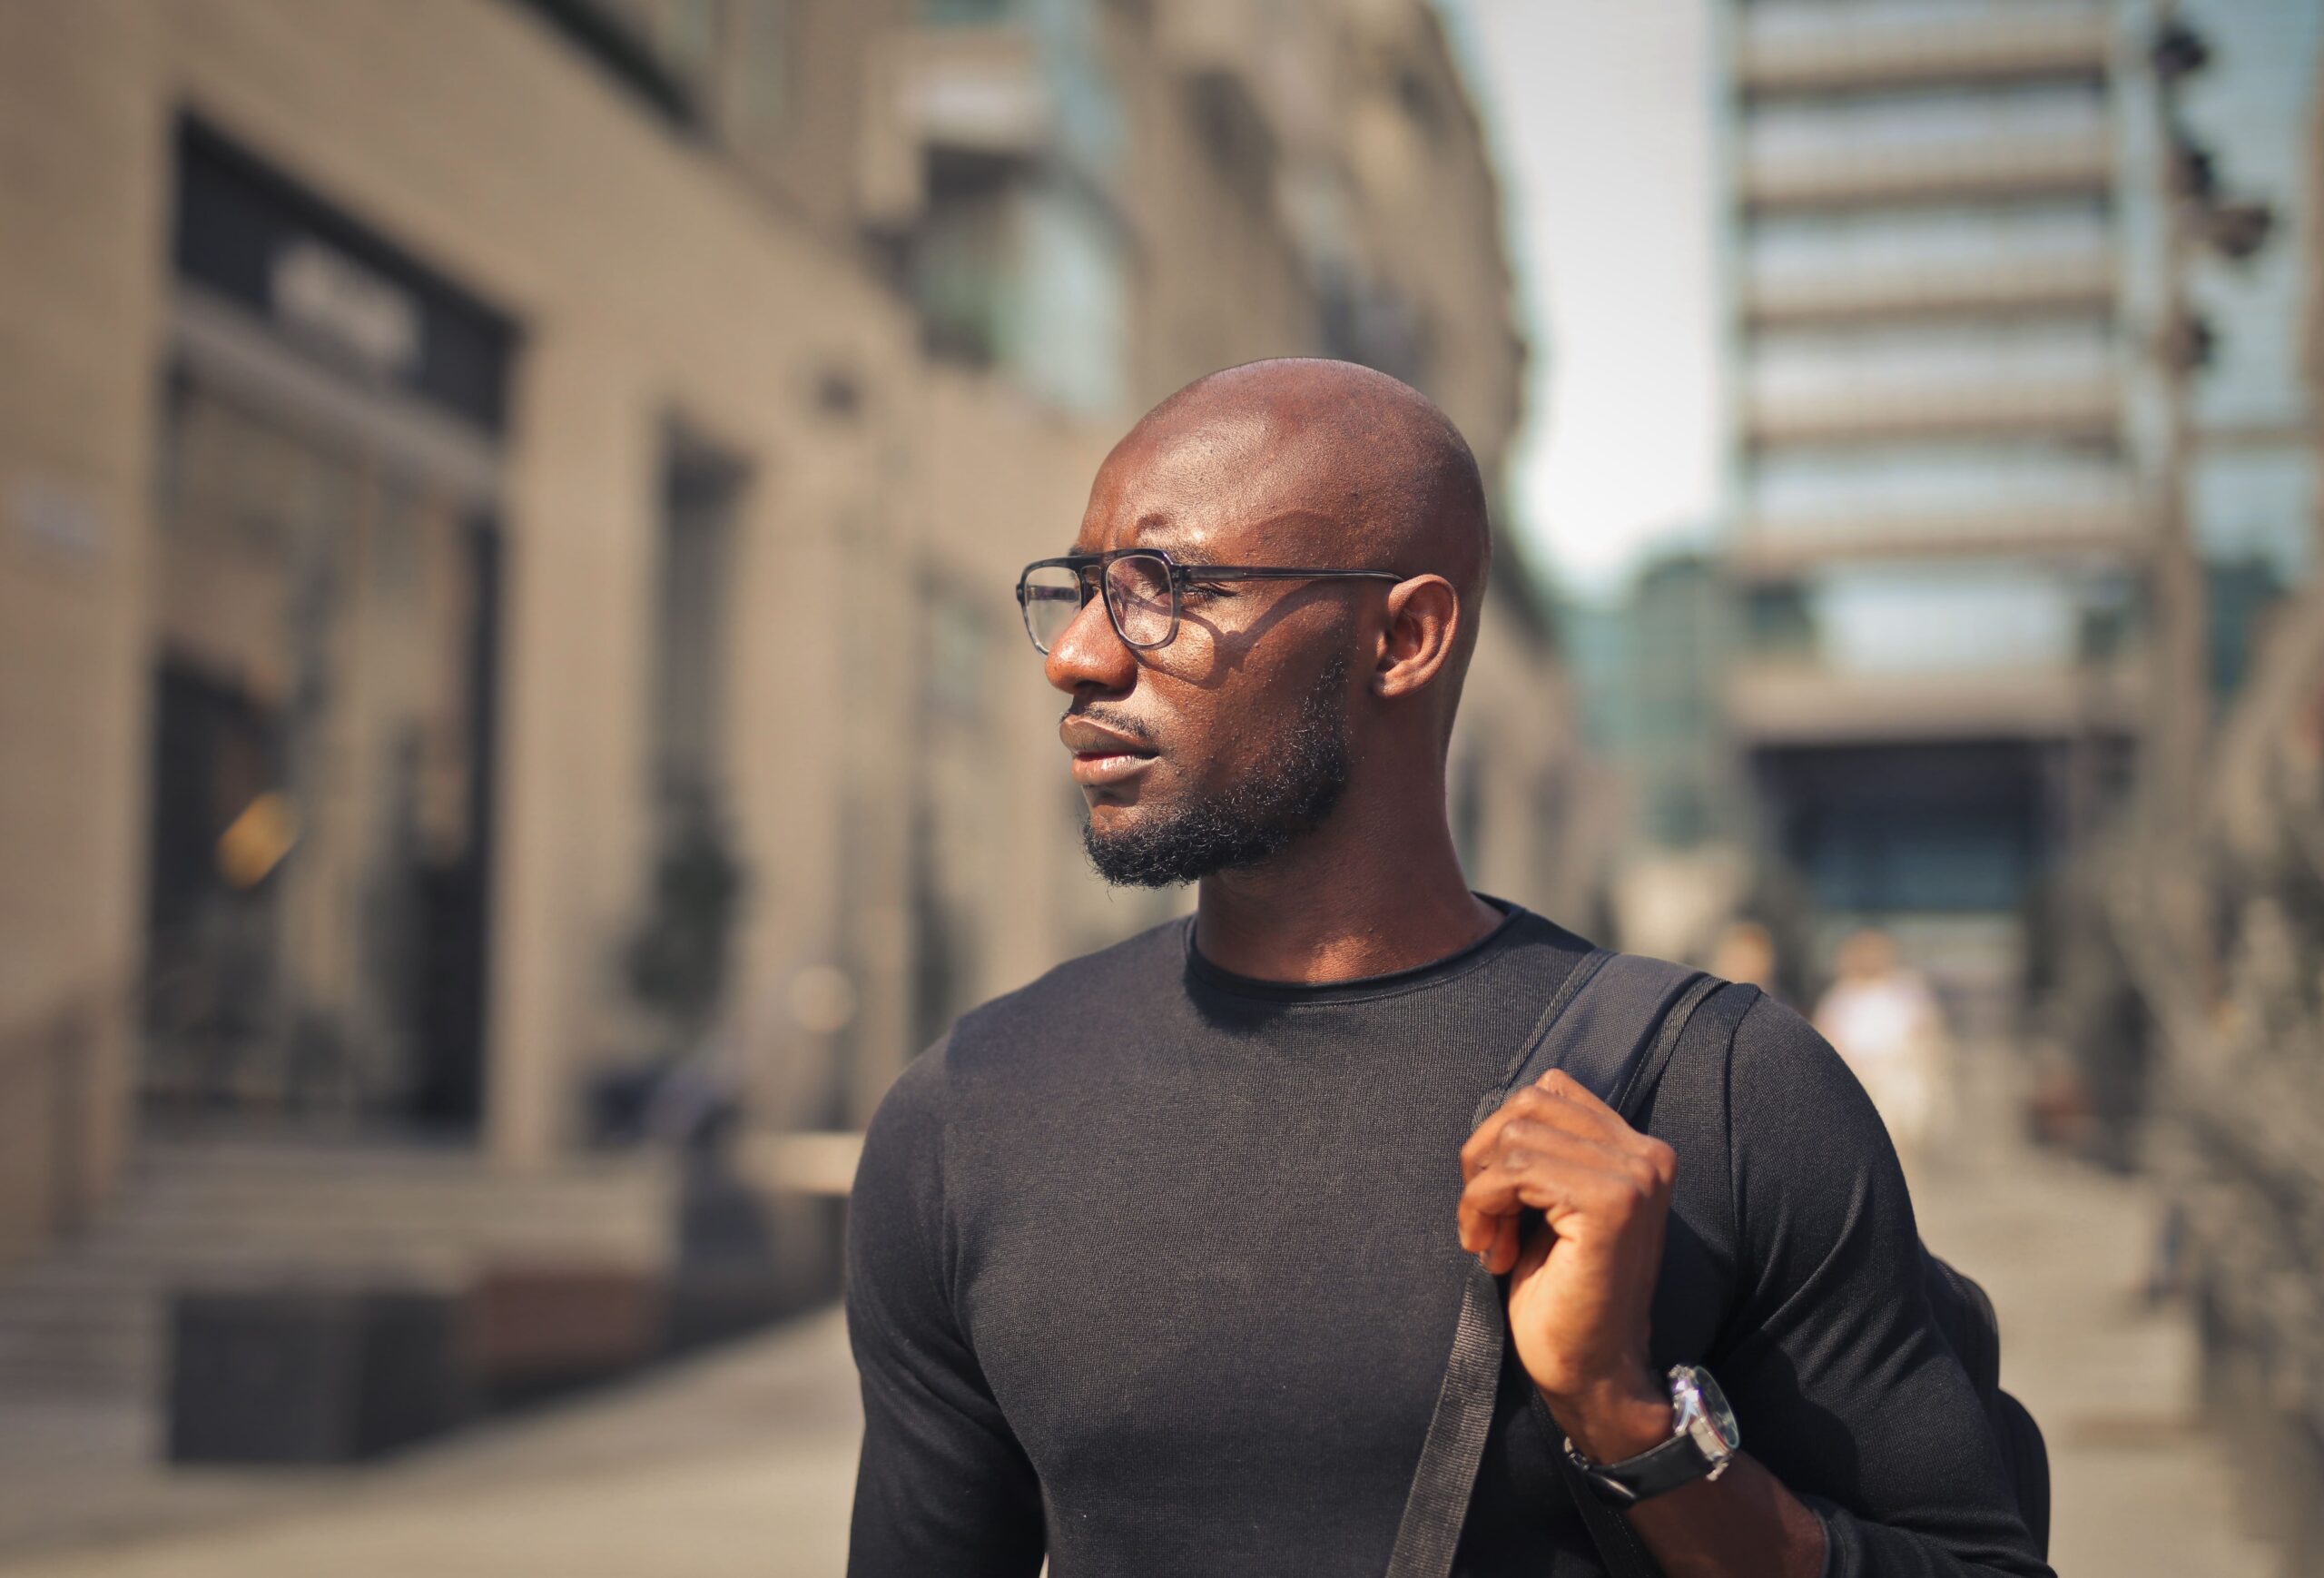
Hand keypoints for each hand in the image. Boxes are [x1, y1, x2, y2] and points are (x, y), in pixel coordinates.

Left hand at [1457, 1069, 1677, 1461]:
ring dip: (1481, 1190)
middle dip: (1485, 1157)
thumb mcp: (1554, 1203)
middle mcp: (1648, 1154)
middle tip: (1484, 1220)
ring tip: (1490, 1241)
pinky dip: (1482, 1207)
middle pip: (1528, 1103)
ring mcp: (1635, 1178)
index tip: (1496, 1197)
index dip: (1504, 1138)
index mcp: (1639, 1149)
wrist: (1594, 1373)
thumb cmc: (1565, 1294)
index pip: (1548, 1091)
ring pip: (1516, 1137)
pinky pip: (1515, 1173)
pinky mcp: (1612, 1205)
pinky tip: (1491, 1251)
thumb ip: (1548, 1151)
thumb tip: (1501, 1111)